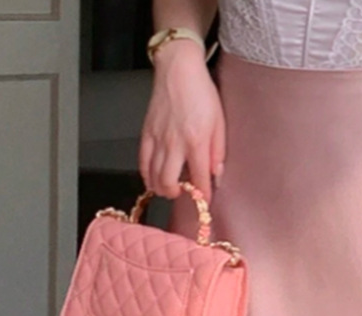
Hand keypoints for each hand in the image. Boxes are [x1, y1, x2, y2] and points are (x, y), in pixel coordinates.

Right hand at [139, 39, 225, 203]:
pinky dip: (146, 175)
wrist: (178, 69)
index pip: (199, 179)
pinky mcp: (146, 133)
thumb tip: (217, 175)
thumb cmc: (200, 92)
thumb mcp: (219, 122)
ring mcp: (158, 139)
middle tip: (183, 193)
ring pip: (153, 176)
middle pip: (169, 182)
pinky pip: (142, 162)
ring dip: (161, 188)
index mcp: (196, 141)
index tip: (205, 201)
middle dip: (176, 194)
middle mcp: (174, 143)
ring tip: (169, 188)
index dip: (202, 195)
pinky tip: (153, 178)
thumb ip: (218, 151)